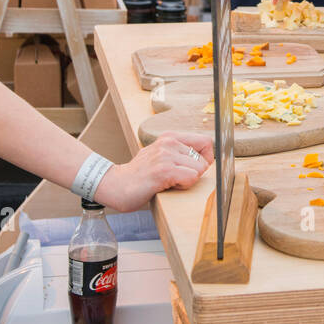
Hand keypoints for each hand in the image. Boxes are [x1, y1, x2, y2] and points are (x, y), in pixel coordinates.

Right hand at [95, 132, 212, 211]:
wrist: (116, 185)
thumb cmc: (141, 175)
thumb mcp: (161, 156)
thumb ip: (181, 153)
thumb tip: (207, 160)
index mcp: (170, 137)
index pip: (206, 142)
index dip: (205, 160)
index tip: (192, 169)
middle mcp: (169, 142)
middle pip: (204, 160)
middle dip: (193, 173)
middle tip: (173, 178)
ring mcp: (166, 155)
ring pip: (199, 170)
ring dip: (186, 181)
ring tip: (167, 181)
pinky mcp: (164, 170)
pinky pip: (191, 178)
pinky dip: (183, 186)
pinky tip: (166, 186)